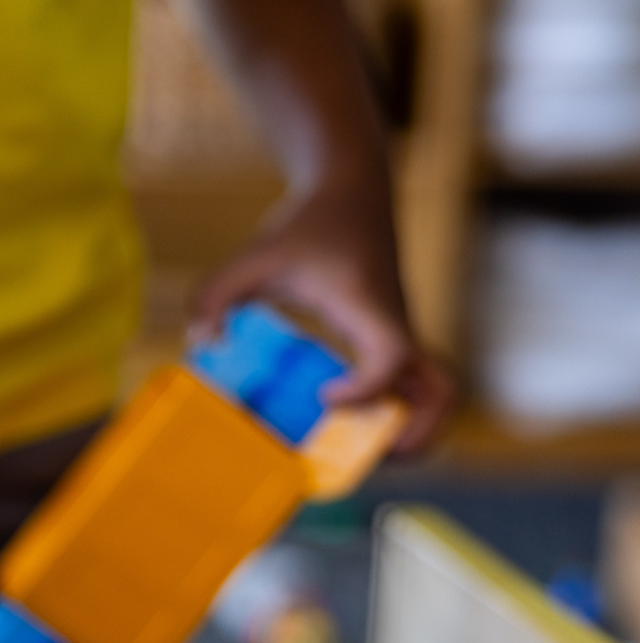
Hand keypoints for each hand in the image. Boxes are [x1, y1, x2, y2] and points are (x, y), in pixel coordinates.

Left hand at [192, 185, 453, 452]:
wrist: (352, 190)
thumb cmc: (308, 224)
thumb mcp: (253, 255)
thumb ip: (216, 294)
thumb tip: (199, 342)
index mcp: (368, 308)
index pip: (391, 357)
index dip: (365, 389)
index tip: (323, 395)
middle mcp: (395, 326)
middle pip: (442, 392)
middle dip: (416, 434)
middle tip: (370, 451)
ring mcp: (400, 333)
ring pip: (436, 391)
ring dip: (412, 427)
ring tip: (362, 447)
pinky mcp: (393, 335)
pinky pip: (411, 382)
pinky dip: (394, 408)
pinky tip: (346, 416)